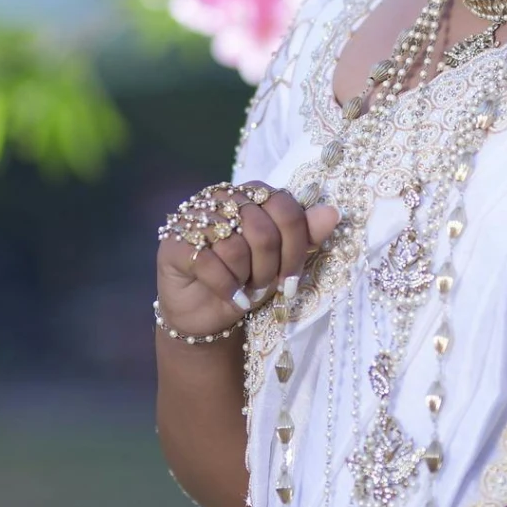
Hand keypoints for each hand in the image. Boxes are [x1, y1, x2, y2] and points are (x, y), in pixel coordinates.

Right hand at [156, 183, 340, 340]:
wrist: (207, 313)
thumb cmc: (247, 279)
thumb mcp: (282, 260)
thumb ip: (306, 234)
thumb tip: (333, 212)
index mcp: (251, 193)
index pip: (285, 207)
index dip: (296, 246)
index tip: (293, 278)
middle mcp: (221, 197)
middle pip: (262, 229)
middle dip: (271, 267)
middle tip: (267, 285)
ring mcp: (193, 218)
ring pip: (235, 247)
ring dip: (248, 278)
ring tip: (247, 288)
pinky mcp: (174, 244)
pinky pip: (209, 263)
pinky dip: (227, 287)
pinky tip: (232, 297)